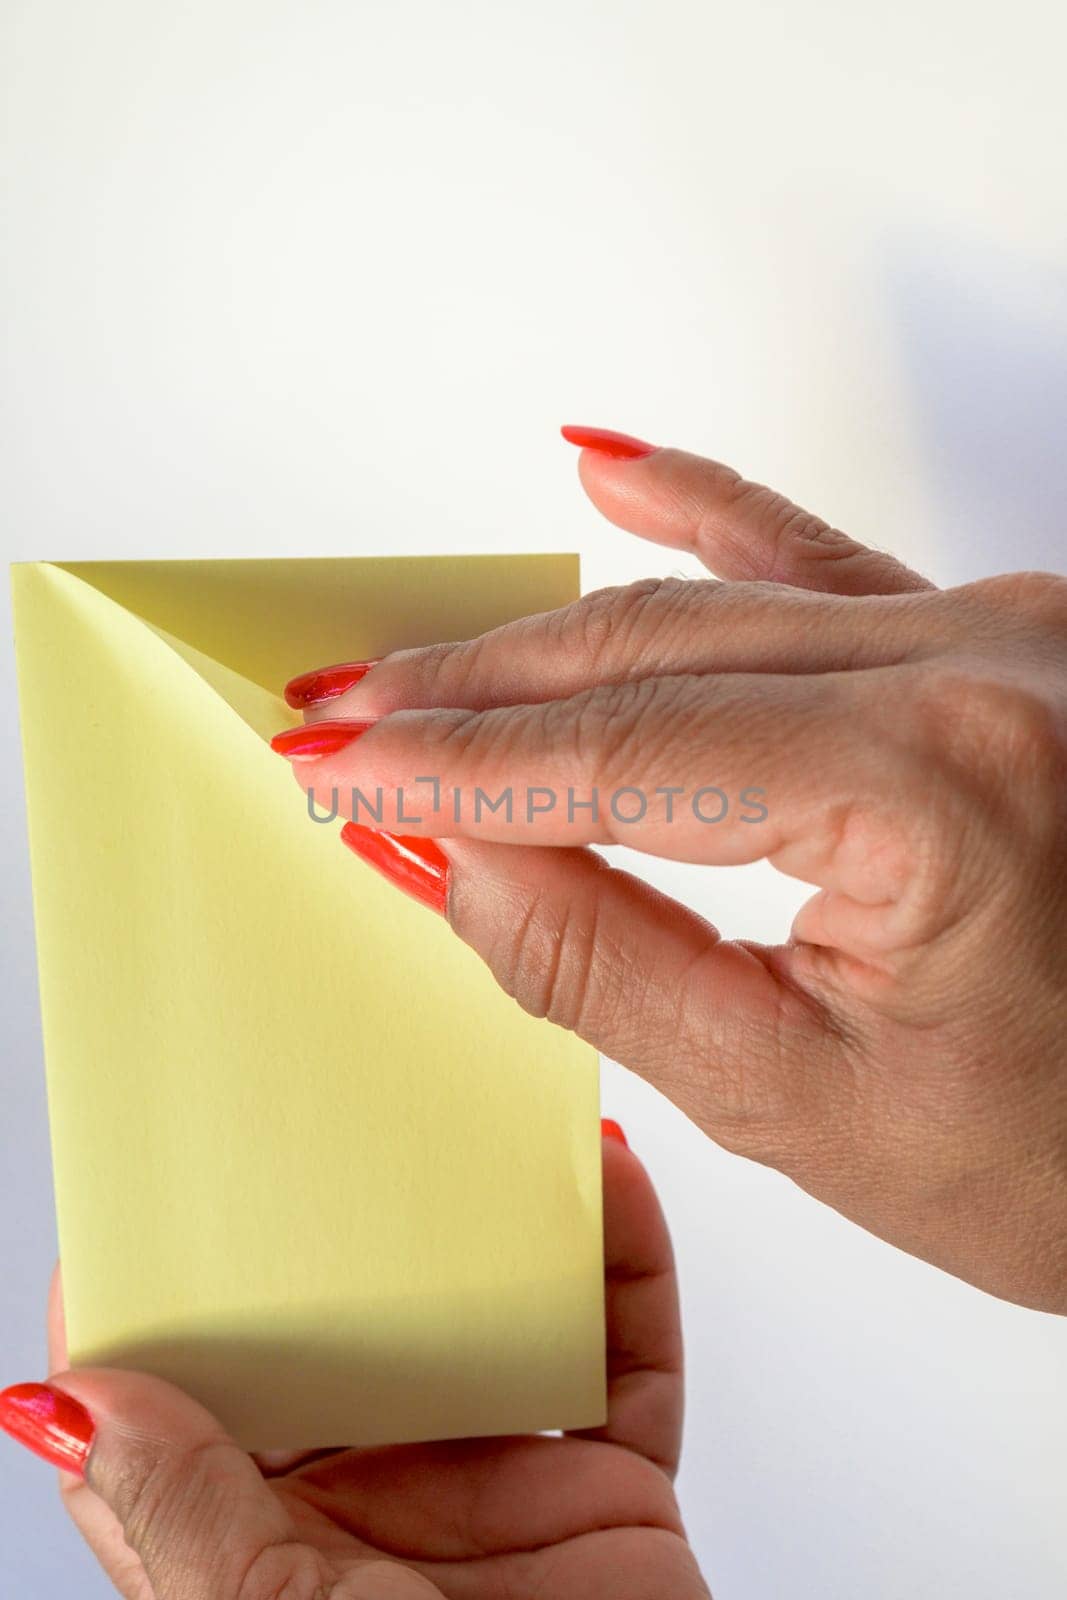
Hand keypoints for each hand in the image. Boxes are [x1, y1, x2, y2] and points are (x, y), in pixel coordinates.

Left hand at [0, 1128, 708, 1599]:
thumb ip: (183, 1523)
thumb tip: (75, 1401)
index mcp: (266, 1544)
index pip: (191, 1402)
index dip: (160, 1301)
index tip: (143, 1197)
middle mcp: (375, 1502)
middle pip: (352, 1325)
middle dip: (343, 1222)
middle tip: (330, 1109)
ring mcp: (492, 1484)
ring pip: (491, 1312)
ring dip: (497, 1219)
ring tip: (481, 1118)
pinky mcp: (607, 1485)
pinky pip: (626, 1349)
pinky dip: (631, 1264)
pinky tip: (609, 1186)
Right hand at [278, 427, 1066, 1313]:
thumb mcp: (805, 1104)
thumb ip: (603, 963)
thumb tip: (452, 857)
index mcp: (936, 785)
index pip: (623, 755)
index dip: (456, 764)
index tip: (338, 765)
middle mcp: (982, 665)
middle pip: (653, 650)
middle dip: (478, 689)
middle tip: (344, 713)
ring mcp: (999, 631)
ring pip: (718, 599)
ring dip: (556, 631)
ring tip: (424, 652)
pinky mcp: (998, 636)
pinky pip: (818, 556)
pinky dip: (703, 513)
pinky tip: (605, 471)